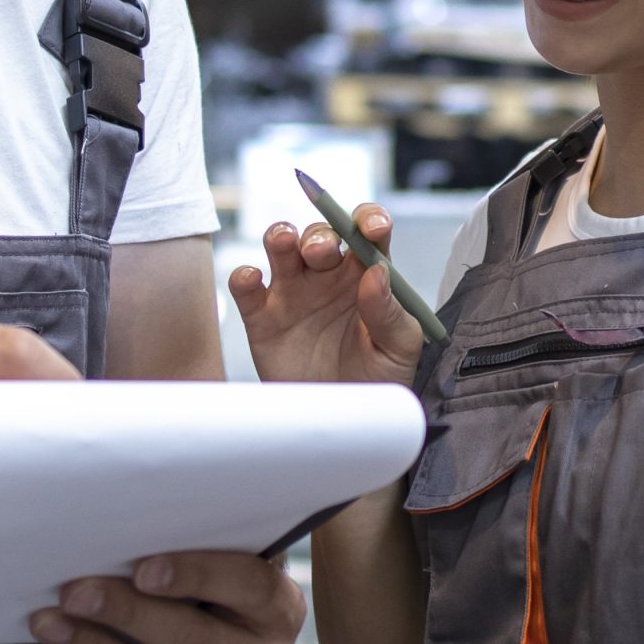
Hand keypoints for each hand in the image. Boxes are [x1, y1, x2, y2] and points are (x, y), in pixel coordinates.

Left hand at [31, 549, 306, 643]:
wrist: (217, 638)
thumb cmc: (206, 581)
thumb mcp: (216, 554)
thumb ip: (192, 541)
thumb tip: (124, 528)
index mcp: (279, 606)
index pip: (245, 585)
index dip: (194, 576)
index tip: (141, 569)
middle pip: (195, 642)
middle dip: (126, 615)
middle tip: (73, 592)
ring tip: (52, 624)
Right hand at [228, 206, 427, 389]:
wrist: (342, 424)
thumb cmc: (377, 381)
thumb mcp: (399, 349)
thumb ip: (390, 312)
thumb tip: (376, 272)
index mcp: (366, 275)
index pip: (368, 233)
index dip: (369, 219)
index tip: (373, 226)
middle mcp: (328, 277)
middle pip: (320, 235)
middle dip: (320, 234)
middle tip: (322, 252)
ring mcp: (293, 294)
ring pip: (280, 247)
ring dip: (280, 236)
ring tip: (284, 243)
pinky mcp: (262, 318)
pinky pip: (246, 287)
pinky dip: (244, 277)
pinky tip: (253, 280)